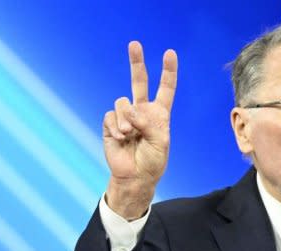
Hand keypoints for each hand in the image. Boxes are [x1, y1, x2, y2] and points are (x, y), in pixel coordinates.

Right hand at [103, 41, 177, 219]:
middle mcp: (142, 111)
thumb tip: (129, 112)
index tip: (170, 53)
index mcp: (159, 114)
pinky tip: (121, 138)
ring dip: (126, 119)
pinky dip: (117, 127)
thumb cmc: (152, 161)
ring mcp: (125, 117)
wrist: (135, 176)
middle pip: (139, 82)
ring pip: (122, 103)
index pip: (165, 89)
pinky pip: (111, 116)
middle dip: (137, 63)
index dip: (168, 71)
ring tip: (130, 135)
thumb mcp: (160, 141)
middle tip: (135, 44)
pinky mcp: (111, 124)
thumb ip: (148, 123)